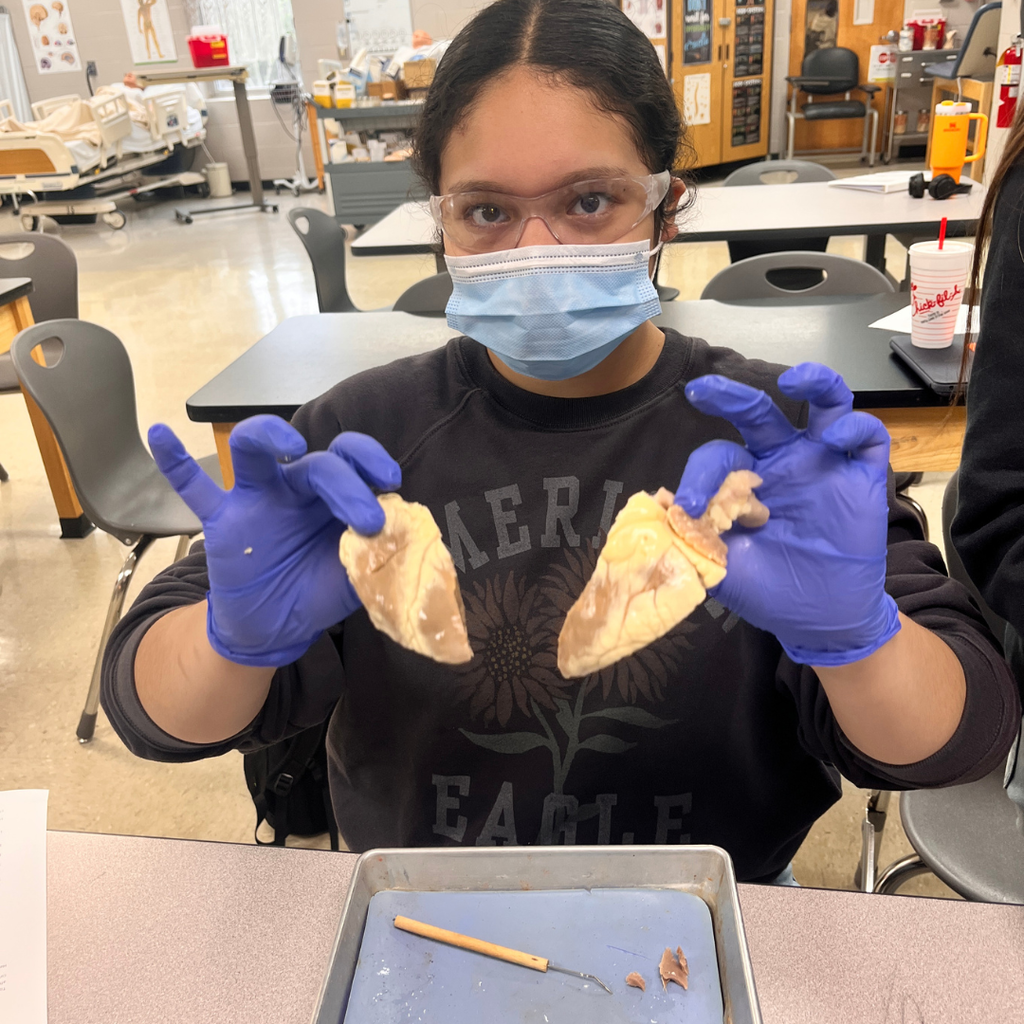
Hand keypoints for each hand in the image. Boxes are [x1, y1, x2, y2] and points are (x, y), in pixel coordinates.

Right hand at [149, 416, 399, 666]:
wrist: (276, 627)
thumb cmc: (318, 590)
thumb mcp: (357, 576)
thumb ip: (379, 554)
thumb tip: (404, 532)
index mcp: (332, 496)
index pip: (352, 460)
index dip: (372, 462)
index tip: (391, 482)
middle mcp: (295, 488)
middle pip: (318, 463)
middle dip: (346, 484)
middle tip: (367, 520)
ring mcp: (255, 500)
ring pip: (254, 451)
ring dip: (269, 437)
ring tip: (290, 446)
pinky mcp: (222, 521)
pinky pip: (194, 489)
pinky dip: (176, 465)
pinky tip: (159, 433)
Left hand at [675, 362, 899, 665]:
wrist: (819, 619)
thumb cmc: (767, 588)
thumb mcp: (721, 566)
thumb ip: (696, 538)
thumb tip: (662, 506)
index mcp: (744, 480)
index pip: (718, 457)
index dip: (699, 475)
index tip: (686, 507)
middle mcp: (784, 463)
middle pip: (759, 413)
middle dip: (730, 396)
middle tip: (700, 390)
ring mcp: (825, 465)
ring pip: (826, 405)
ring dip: (814, 382)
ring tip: (794, 379)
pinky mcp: (864, 479)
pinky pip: (869, 439)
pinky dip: (856, 428)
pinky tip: (836, 439)